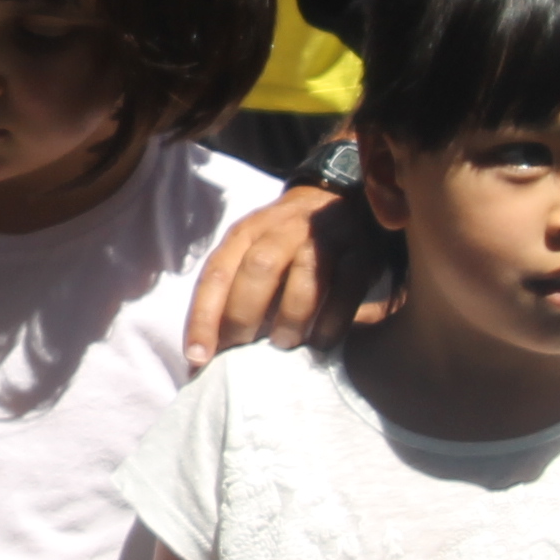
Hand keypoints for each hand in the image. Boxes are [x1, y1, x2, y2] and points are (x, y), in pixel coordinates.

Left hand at [180, 185, 396, 368]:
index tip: (198, 357)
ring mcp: (325, 238)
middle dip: (245, 314)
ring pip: (306, 276)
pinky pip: (348, 288)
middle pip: (259, 268)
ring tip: (284, 344)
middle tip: (243, 348)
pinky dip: (332, 321)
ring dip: (291, 317)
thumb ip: (228, 295)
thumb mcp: (250, 254)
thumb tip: (203, 356)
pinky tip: (320, 342)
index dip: (204, 316)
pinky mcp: (362, 253)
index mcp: (246, 232)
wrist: (341, 202)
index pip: (217, 272)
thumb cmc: (285, 245)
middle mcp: (283, 229)